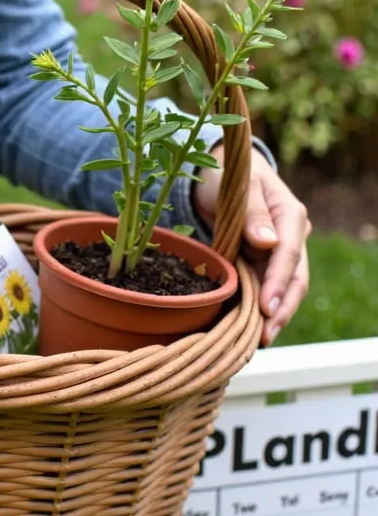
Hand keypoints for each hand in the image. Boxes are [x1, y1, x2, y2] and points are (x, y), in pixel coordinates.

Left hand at [193, 146, 310, 345]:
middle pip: (295, 279)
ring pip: (284, 289)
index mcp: (290, 215)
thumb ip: (252, 213)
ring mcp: (279, 252)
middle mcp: (291, 237)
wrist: (221, 174)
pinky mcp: (264, 263)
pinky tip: (248, 330)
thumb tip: (267, 241)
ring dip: (274, 316)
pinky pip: (266, 289)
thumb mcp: (236, 187)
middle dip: (282, 309)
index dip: (279, 282)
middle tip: (265, 335)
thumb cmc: (228, 176)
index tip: (267, 307)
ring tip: (258, 341)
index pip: (289, 254)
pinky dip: (260, 309)